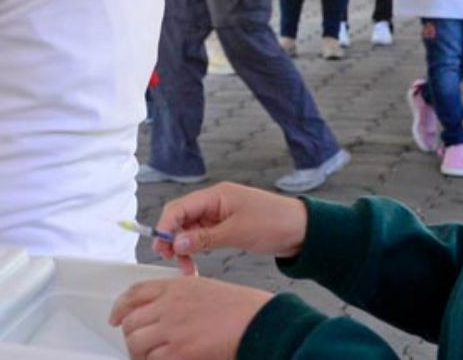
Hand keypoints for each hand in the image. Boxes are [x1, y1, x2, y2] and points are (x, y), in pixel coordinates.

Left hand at [109, 276, 272, 359]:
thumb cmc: (240, 308)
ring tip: (151, 358)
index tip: (116, 317)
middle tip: (138, 346)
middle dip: (130, 336)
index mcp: (175, 287)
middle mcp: (168, 306)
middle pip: (130, 322)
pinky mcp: (179, 352)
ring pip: (136, 344)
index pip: (134, 293)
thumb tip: (162, 312)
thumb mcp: (204, 290)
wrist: (258, 323)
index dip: (120, 307)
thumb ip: (179, 297)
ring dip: (140, 355)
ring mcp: (171, 329)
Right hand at [150, 183, 307, 273]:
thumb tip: (177, 242)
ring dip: (184, 247)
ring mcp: (220, 215)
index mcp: (216, 196)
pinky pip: (202, 236)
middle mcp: (214, 203)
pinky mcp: (226, 227)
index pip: (179, 207)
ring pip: (190, 229)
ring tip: (185, 267)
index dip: (166, 226)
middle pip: (182, 218)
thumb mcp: (237, 232)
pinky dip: (196, 249)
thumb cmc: (275, 222)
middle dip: (172, 238)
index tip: (161, 246)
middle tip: (169, 259)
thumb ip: (205, 237)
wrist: (302, 231)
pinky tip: (195, 261)